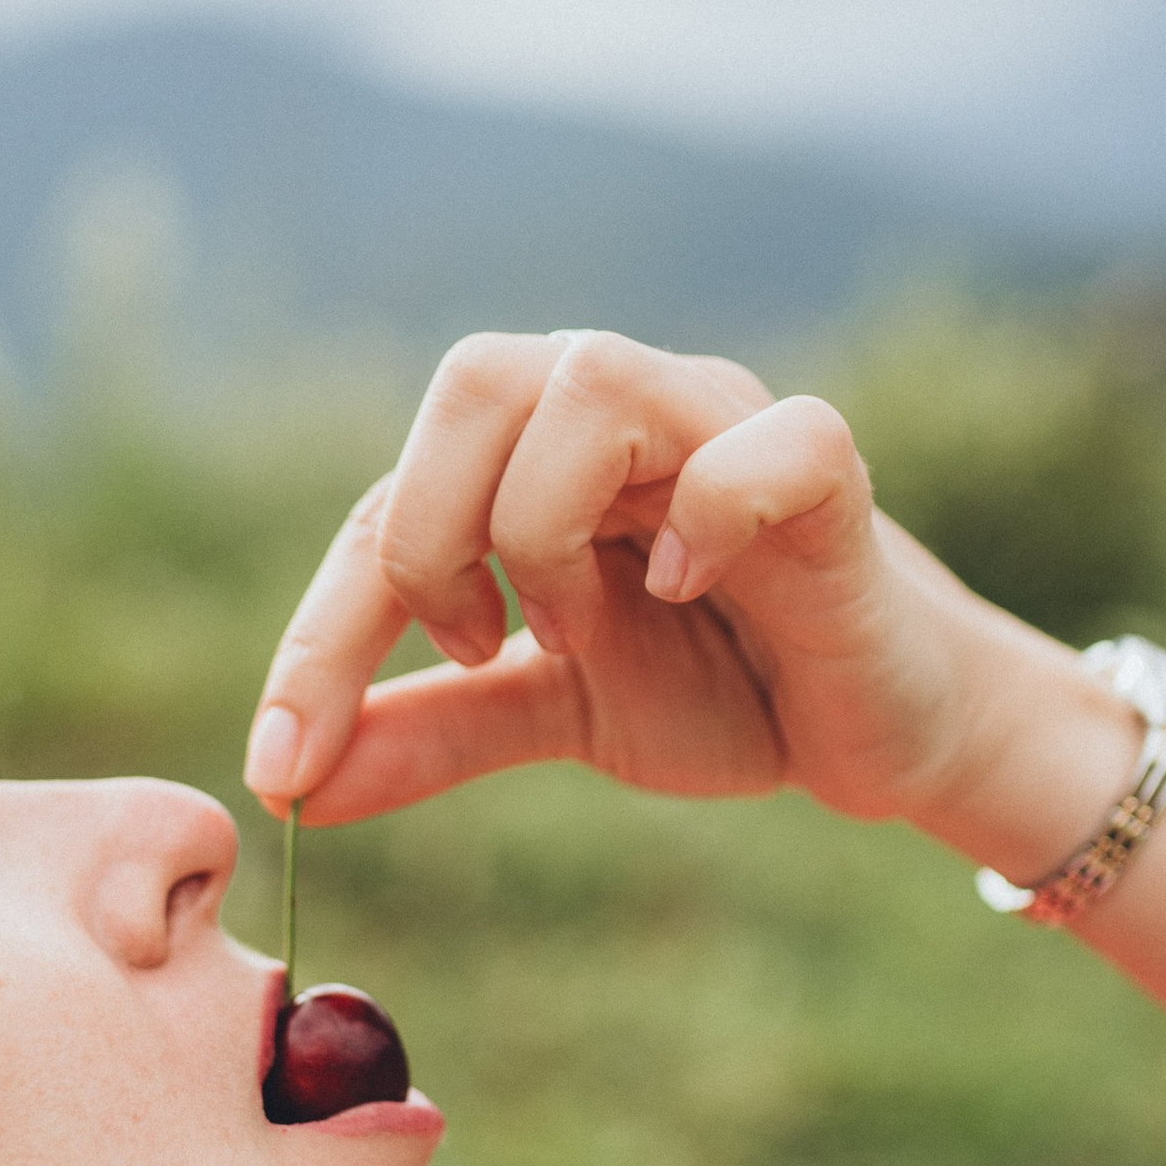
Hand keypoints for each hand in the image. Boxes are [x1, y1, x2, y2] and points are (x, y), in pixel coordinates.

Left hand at [243, 328, 1077, 837]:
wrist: (881, 730)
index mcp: (539, 454)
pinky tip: (690, 591)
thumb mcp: (554, 715)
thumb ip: (431, 731)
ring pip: (590, 377)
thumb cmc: (726, 690)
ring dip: (545, 521)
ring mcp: (725, 425)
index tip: (284, 761)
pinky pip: (762, 443)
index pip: (392, 499)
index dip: (323, 631)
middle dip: (427, 533)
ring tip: (577, 631)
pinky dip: (708, 510)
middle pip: (474, 378)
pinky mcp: (827, 472)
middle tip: (468, 650)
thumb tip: (291, 788)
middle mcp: (623, 411)